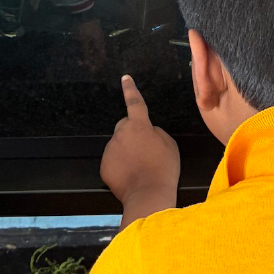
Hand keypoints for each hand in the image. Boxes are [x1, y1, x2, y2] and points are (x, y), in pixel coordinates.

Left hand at [101, 76, 179, 225]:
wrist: (148, 195)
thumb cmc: (163, 169)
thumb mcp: (169, 145)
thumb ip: (156, 133)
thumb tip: (148, 133)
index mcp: (138, 125)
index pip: (134, 102)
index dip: (130, 89)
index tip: (125, 78)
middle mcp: (121, 133)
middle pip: (125, 126)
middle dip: (132, 133)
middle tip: (145, 151)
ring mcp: (110, 149)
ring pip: (119, 146)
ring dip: (127, 152)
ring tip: (140, 168)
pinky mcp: (104, 165)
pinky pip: (113, 162)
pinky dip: (120, 167)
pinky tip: (131, 177)